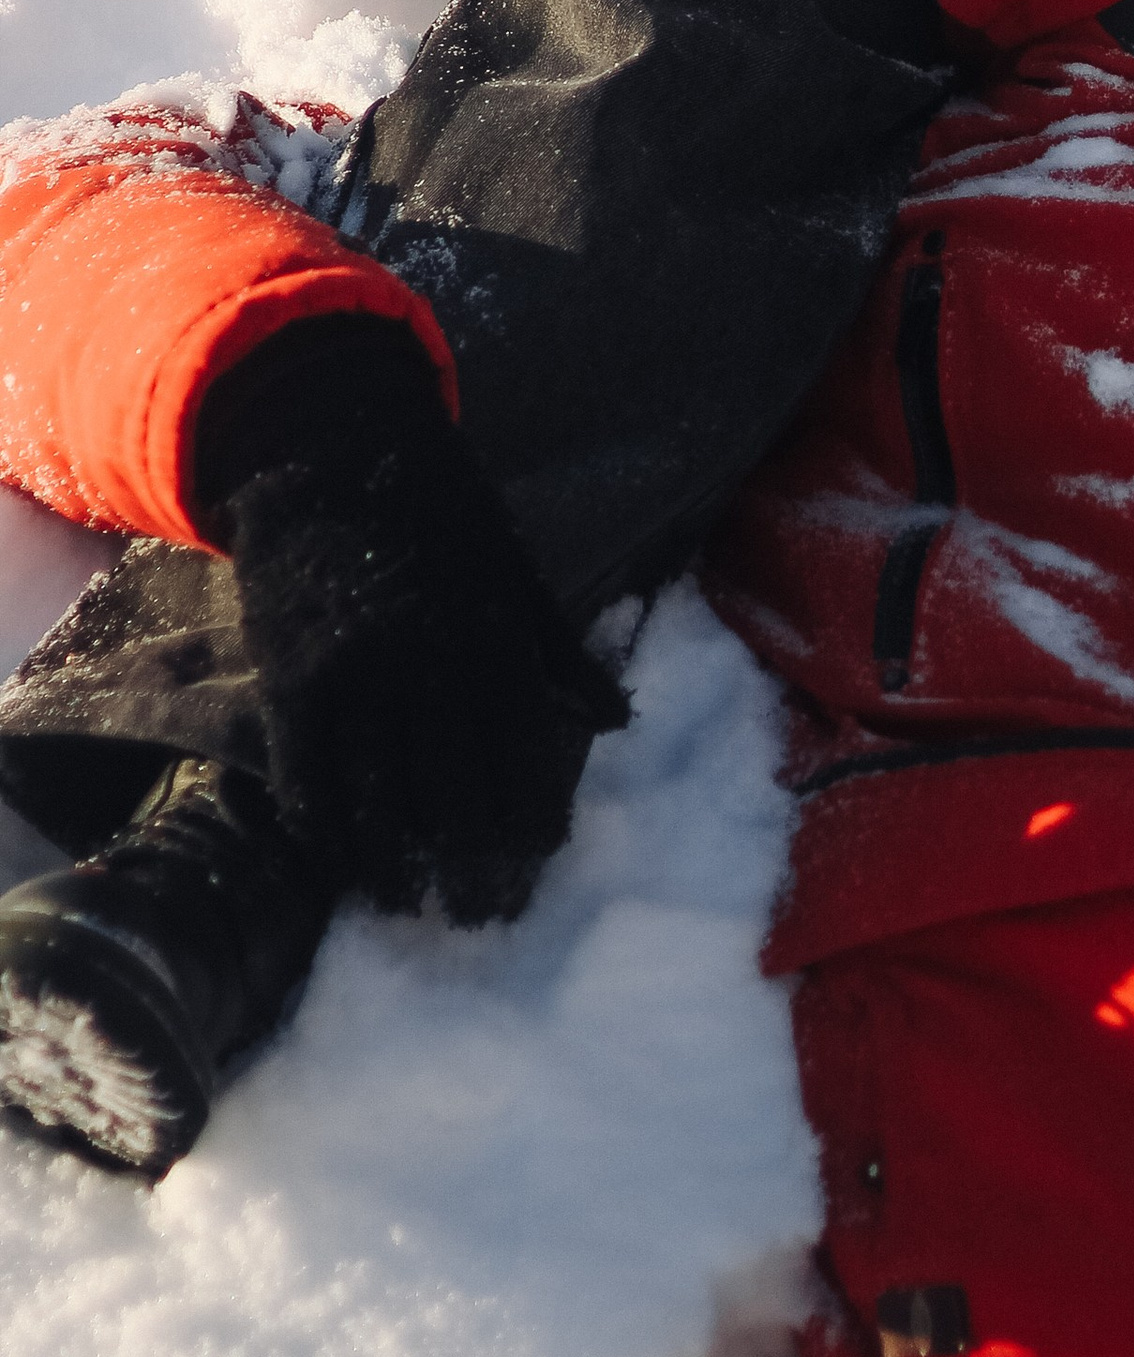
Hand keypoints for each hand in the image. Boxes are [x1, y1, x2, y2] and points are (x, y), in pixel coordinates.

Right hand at [198, 321, 629, 926]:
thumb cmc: (434, 508)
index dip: (535, 805)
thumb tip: (619, 720)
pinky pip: (304, 769)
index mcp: (491, 627)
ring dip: (392, 859)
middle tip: (478, 912)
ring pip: (375, 790)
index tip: (543, 857)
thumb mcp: (510, 563)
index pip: (524, 740)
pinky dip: (319, 821)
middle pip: (452, 781)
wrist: (327, 444)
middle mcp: (426, 658)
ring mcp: (353, 670)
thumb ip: (560, 648)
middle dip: (469, 854)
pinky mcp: (291, 675)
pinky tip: (335, 856)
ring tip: (406, 904)